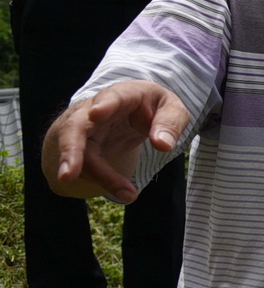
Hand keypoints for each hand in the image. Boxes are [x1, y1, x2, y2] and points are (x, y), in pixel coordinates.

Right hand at [45, 81, 189, 201]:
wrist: (131, 110)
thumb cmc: (152, 106)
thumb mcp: (171, 109)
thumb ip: (170, 123)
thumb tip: (163, 145)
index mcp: (123, 94)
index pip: (111, 96)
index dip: (104, 105)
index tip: (96, 114)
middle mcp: (94, 110)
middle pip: (75, 128)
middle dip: (70, 150)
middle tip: (68, 176)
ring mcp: (84, 130)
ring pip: (76, 152)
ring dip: (89, 175)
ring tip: (125, 193)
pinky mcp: (81, 147)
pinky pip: (84, 165)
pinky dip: (102, 180)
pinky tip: (124, 191)